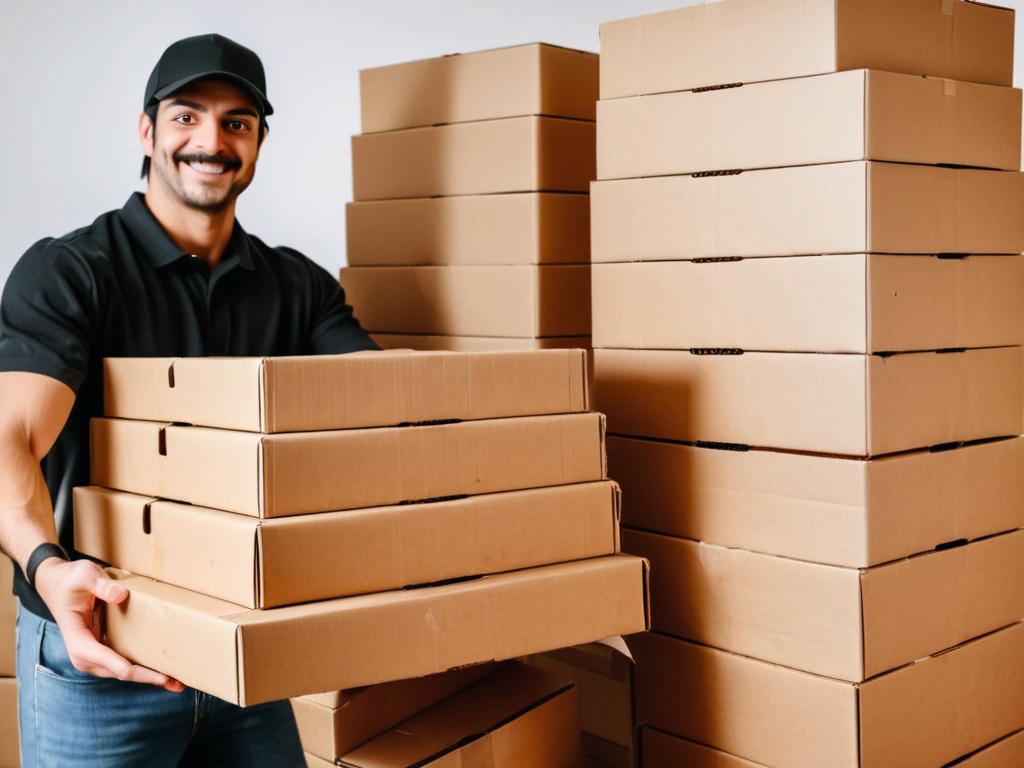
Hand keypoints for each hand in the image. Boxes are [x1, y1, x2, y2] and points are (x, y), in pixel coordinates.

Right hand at [33, 558, 184, 692]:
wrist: (56, 584)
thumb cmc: (70, 580)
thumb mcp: (84, 576)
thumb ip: (101, 586)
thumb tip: (121, 595)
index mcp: (79, 642)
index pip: (112, 663)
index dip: (138, 671)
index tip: (161, 676)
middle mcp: (85, 655)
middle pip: (121, 673)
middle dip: (149, 679)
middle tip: (179, 684)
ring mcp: (94, 655)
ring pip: (124, 672)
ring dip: (148, 677)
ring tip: (176, 682)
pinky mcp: (102, 650)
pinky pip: (123, 663)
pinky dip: (142, 668)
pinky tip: (162, 671)